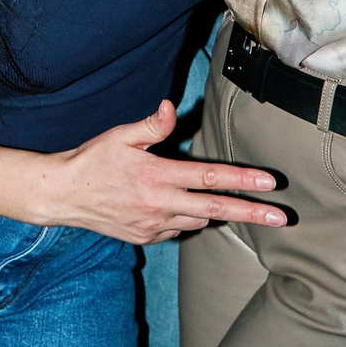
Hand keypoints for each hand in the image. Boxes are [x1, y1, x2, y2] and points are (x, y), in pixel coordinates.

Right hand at [32, 100, 287, 240]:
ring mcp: (153, 225)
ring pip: (198, 222)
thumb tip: (169, 108)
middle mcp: (158, 204)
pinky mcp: (145, 238)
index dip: (242, 179)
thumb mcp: (119, 135)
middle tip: (283, 218)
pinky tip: (182, 210)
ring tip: (231, 206)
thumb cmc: (92, 160)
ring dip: (216, 213)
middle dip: (252, 213)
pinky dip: (186, 220)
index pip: (208, 178)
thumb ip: (150, 125)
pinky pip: (177, 231)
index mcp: (156, 175)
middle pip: (215, 209)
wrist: (62, 195)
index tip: (270, 183)